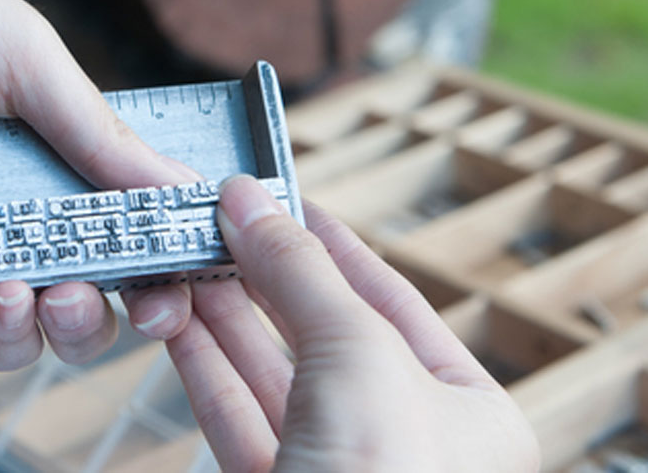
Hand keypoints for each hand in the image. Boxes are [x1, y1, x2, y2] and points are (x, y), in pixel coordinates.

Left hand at [0, 0, 197, 366]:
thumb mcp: (25, 60)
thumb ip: (99, 136)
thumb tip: (186, 190)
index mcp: (53, 158)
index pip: (117, 240)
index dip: (149, 278)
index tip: (164, 294)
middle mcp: (2, 210)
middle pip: (67, 306)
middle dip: (82, 320)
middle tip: (72, 293)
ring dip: (16, 332)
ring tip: (11, 295)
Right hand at [168, 176, 538, 471]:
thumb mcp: (357, 352)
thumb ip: (300, 272)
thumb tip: (250, 203)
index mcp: (468, 412)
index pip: (391, 301)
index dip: (330, 246)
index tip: (280, 201)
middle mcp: (406, 446)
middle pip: (323, 335)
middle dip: (265, 276)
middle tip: (216, 222)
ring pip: (272, 378)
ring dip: (224, 315)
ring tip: (185, 260)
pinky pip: (238, 420)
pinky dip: (205, 370)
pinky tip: (179, 324)